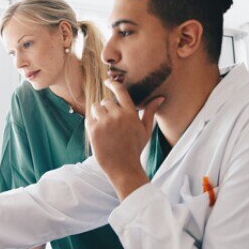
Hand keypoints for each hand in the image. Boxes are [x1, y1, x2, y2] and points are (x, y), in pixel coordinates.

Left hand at [85, 79, 163, 199]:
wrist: (123, 167)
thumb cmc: (135, 148)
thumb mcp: (145, 130)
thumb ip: (150, 112)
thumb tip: (160, 98)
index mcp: (131, 114)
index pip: (120, 91)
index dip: (113, 84)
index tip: (107, 81)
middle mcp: (117, 116)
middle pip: (106, 101)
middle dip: (106, 109)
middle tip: (111, 123)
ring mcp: (105, 123)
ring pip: (95, 108)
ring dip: (98, 114)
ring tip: (104, 127)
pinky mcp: (94, 131)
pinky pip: (89, 118)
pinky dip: (92, 123)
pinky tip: (99, 133)